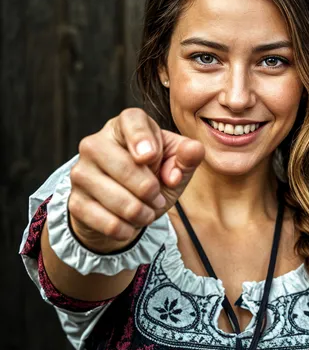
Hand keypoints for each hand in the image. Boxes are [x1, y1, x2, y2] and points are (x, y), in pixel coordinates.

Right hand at [68, 108, 204, 252]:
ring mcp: (81, 171)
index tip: (151, 157)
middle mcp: (96, 143)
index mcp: (125, 126)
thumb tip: (194, 150)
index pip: (132, 120)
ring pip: (116, 198)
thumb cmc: (154, 177)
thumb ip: (187, 157)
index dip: (141, 137)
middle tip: (158, 198)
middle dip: (150, 190)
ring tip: (147, 211)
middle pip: (125, 166)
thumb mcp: (175, 166)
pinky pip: (105, 221)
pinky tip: (130, 225)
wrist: (124, 209)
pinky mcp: (74, 200)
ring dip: (141, 212)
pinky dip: (125, 228)